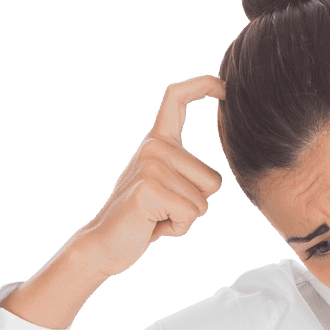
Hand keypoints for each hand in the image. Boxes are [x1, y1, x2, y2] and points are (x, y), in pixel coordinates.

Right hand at [76, 74, 226, 279]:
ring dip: (187, 219)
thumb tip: (217, 174)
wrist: (105, 242)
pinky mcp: (150, 188)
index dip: (201, 87)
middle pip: (213, 181)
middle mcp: (153, 147)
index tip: (223, 86)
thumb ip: (186, 172)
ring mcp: (150, 165)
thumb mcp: (167, 186)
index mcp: (157, 142)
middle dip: (197, 205)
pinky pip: (191, 214)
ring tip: (159, 216)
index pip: (177, 99)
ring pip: (204, 201)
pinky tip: (155, 225)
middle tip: (165, 209)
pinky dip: (179, 228)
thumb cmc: (144, 218)